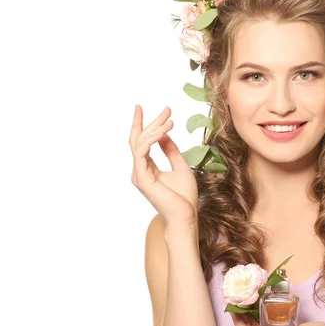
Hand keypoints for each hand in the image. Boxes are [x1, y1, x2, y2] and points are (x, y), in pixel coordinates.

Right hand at [129, 105, 198, 225]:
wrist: (186, 216)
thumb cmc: (184, 196)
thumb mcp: (181, 167)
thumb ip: (171, 151)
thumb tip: (164, 134)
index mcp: (147, 168)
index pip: (143, 142)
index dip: (147, 124)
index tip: (159, 110)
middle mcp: (139, 170)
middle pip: (140, 139)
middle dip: (152, 121)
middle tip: (167, 109)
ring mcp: (139, 174)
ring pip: (140, 143)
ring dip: (155, 128)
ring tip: (170, 120)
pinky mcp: (142, 178)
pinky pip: (142, 152)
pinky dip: (151, 139)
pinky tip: (163, 132)